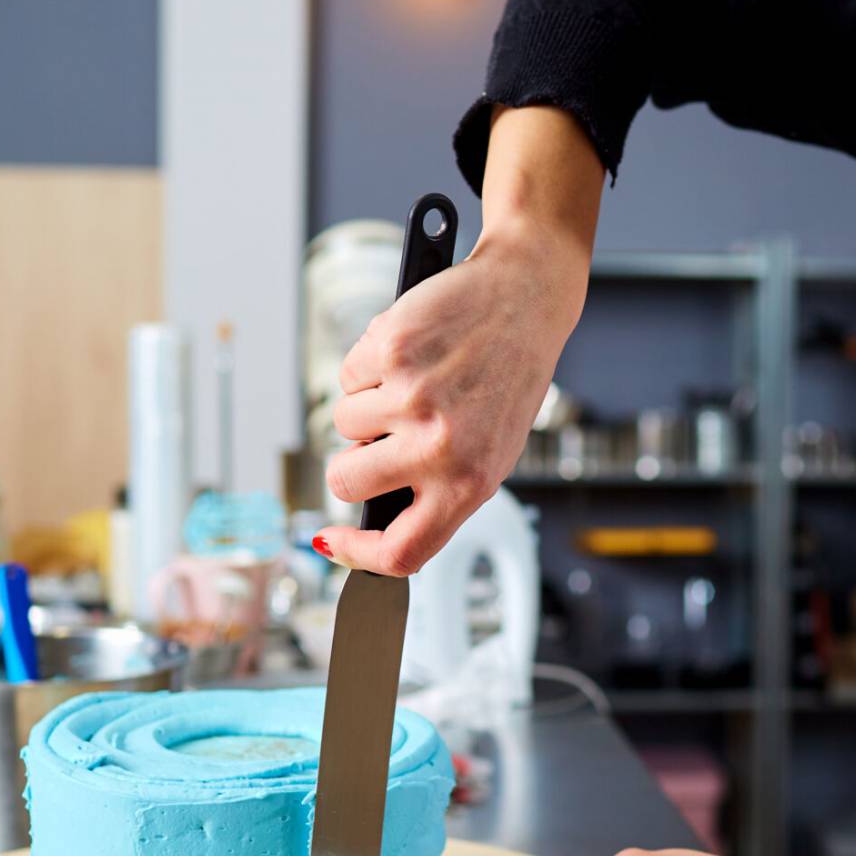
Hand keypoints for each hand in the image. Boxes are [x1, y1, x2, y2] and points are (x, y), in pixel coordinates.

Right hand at [316, 227, 581, 574]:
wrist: (524, 300)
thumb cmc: (507, 378)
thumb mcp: (490, 452)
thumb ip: (438, 491)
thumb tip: (374, 519)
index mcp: (471, 484)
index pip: (402, 551)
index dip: (356, 555)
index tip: (331, 541)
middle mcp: (442, 447)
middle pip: (346, 483)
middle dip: (350, 461)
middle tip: (379, 438)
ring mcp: (414, 399)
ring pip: (342, 423)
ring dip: (366, 406)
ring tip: (415, 382)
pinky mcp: (393, 352)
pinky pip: (348, 375)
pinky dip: (369, 365)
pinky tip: (411, 352)